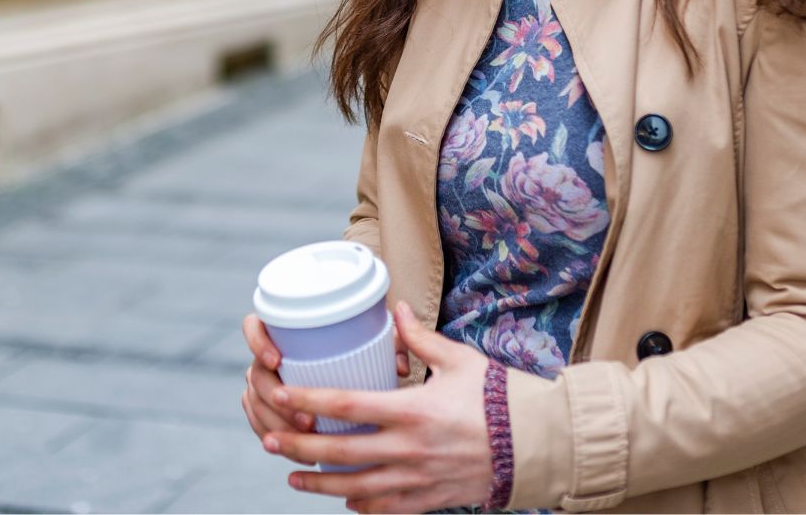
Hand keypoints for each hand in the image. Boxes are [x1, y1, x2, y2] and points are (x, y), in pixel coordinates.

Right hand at [242, 311, 414, 462]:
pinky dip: (276, 438)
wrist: (354, 365)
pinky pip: (260, 424)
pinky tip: (298, 452)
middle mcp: (268, 356)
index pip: (254, 326)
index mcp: (285, 331)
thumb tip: (400, 365)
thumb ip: (395, 344)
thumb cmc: (366, 347)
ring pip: (255, 405)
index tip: (278, 360)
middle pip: (256, 376)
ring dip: (277, 426)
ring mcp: (263, 382)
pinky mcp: (266, 408)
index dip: (258, 342)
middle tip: (307, 420)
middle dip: (276, 402)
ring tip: (307, 442)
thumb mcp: (382, 343)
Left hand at [262, 302, 496, 513]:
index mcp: (413, 410)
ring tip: (293, 477)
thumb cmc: (500, 396)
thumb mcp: (461, 360)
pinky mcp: (429, 499)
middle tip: (270, 442)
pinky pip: (384, 507)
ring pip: (354, 488)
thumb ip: (421, 339)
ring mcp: (417, 478)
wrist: (535, 442)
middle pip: (339, 453)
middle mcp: (409, 448)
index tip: (283, 396)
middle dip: (299, 448)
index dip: (309, 402)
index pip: (346, 406)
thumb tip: (397, 310)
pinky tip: (345, 498)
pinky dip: (360, 504)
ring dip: (318, 484)